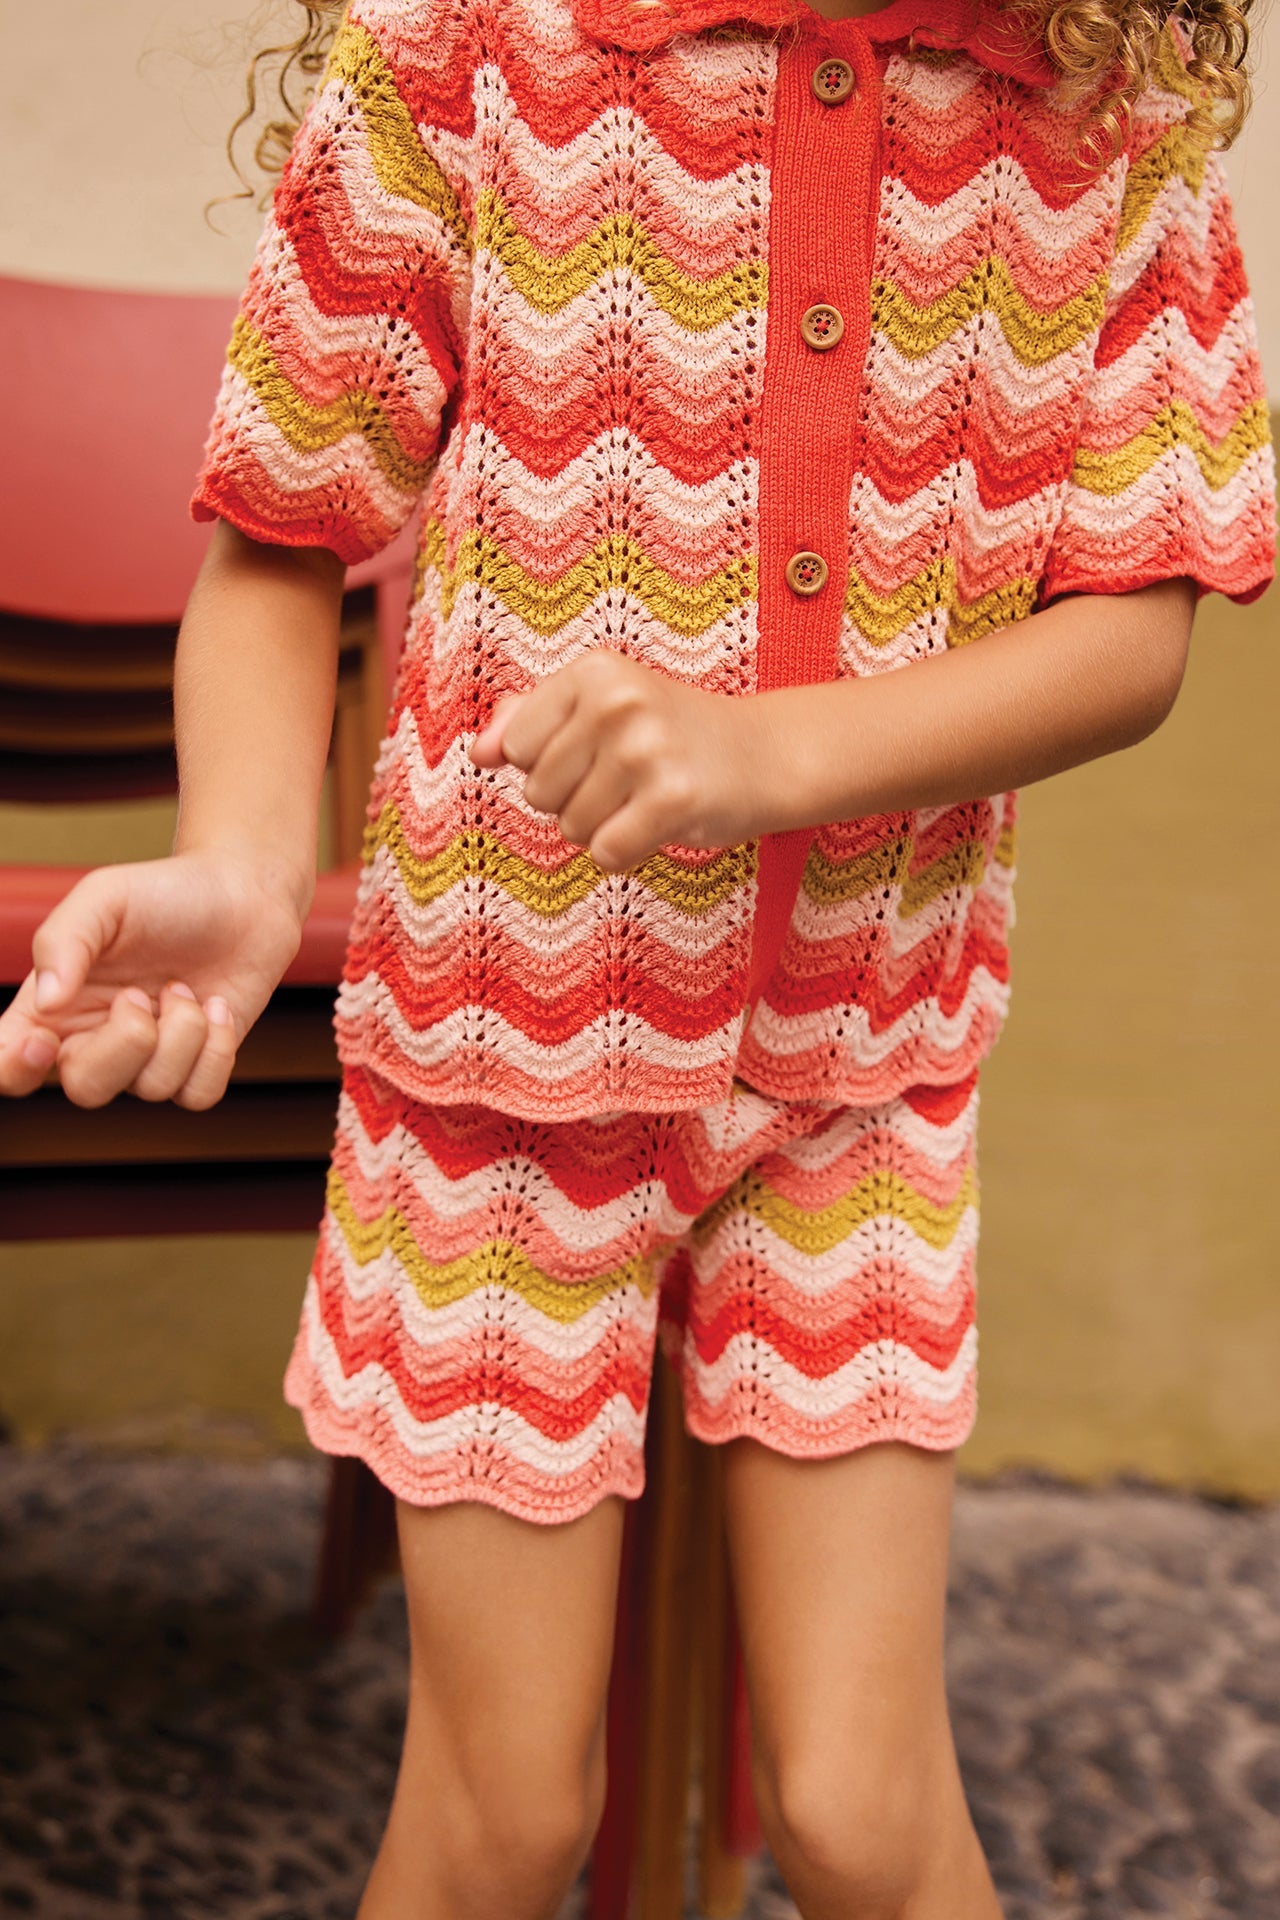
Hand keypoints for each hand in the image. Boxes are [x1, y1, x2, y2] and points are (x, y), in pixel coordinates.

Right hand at [0, 849, 306, 1108]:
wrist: (244, 895)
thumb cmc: (166, 894)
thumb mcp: (104, 897)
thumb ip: (63, 941)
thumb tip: (46, 1003)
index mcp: (54, 1005)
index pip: (9, 1064)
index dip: (13, 1068)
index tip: (45, 1039)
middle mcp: (96, 1039)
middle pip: (86, 1088)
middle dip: (124, 1043)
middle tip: (139, 993)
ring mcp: (149, 1058)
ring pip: (151, 1088)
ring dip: (180, 1030)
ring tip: (182, 987)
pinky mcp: (199, 1065)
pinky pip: (197, 1094)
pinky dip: (215, 1049)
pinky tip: (216, 1008)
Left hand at [469, 651, 770, 869]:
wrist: (764, 755)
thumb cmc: (670, 733)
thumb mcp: (602, 706)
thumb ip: (532, 718)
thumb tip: (479, 751)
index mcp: (593, 672)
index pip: (517, 749)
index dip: (549, 764)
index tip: (599, 750)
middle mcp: (617, 703)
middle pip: (538, 792)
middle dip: (575, 800)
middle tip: (629, 778)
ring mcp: (646, 751)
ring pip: (570, 828)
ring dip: (603, 828)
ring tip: (646, 797)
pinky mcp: (673, 800)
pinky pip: (606, 853)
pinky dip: (627, 852)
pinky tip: (659, 824)